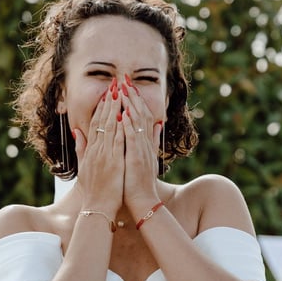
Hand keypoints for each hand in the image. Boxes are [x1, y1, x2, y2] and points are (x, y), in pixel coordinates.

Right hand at [74, 86, 124, 213]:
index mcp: (91, 150)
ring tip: (120, 92)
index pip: (95, 123)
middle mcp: (96, 150)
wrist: (96, 207)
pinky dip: (121, 127)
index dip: (101, 106)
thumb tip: (76, 132)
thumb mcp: (83, 167)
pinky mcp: (114, 162)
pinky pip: (118, 141)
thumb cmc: (93, 190)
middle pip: (102, 120)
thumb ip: (81, 148)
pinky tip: (124, 115)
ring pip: (110, 127)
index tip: (107, 93)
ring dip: (115, 108)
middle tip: (114, 84)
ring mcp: (105, 155)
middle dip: (109, 101)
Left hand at [121, 75, 160, 214]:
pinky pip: (132, 139)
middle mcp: (145, 143)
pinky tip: (123, 113)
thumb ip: (153, 140)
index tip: (128, 85)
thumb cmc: (140, 181)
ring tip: (122, 89)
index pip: (142, 116)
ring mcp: (141, 150)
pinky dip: (128, 126)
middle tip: (124, 79)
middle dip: (132, 96)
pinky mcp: (136, 159)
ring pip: (137, 123)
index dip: (135, 99)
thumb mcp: (148, 156)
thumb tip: (159, 124)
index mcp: (145, 142)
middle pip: (140, 114)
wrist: (143, 201)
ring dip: (130, 105)